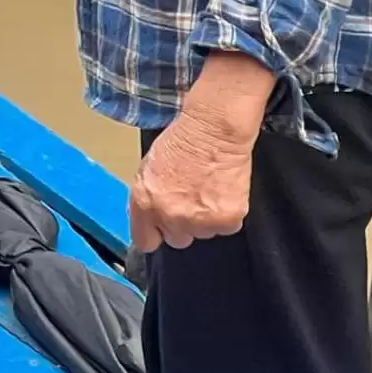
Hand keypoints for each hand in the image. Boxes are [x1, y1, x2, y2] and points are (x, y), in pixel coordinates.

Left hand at [129, 109, 255, 251]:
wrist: (213, 131)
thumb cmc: (180, 143)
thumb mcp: (148, 169)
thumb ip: (147, 199)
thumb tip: (150, 218)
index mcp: (145, 203)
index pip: (145, 241)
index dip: (154, 234)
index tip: (160, 229)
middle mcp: (171, 216)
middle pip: (178, 240)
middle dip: (182, 225)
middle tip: (190, 201)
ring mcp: (200, 221)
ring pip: (203, 234)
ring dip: (205, 219)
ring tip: (207, 192)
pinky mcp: (227, 220)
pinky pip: (226, 228)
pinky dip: (226, 214)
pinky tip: (222, 192)